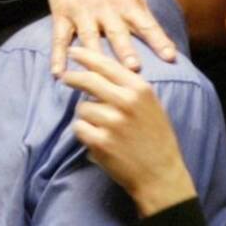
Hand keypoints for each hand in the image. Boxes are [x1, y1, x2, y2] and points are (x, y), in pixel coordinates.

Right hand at [31, 0, 177, 74]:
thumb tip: (169, 48)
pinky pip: (60, 39)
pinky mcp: (62, 16)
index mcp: (127, 4)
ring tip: (97, 75)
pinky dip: (58, 56)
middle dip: (125, 50)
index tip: (170, 57)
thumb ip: (146, 20)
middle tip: (134, 68)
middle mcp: (106, 9)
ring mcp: (83, 13)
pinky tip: (58, 73)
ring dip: (94, 55)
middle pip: (117, 32)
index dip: (158, 41)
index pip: (146, 25)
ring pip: (89, 37)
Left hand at [61, 47, 196, 216]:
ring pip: (82, 107)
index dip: (86, 56)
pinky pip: (80, 128)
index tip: (73, 51)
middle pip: (88, 80)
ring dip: (86, 116)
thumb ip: (129, 88)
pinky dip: (85, 133)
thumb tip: (99, 72)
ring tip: (101, 128)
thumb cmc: (156, 140)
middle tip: (65, 77)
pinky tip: (98, 141)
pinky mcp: (101, 142)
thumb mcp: (151, 106)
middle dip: (73, 77)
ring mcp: (112, 122)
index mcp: (140, 89)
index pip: (106, 65)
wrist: (161, 174)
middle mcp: (126, 102)